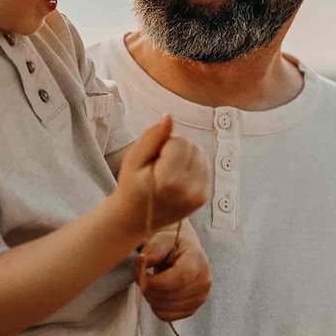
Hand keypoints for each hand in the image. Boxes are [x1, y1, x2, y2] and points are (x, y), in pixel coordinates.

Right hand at [113, 116, 208, 236]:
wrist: (135, 219)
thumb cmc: (131, 187)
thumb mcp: (133, 159)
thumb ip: (151, 137)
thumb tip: (169, 117)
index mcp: (170, 182)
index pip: (179, 142)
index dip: (163, 145)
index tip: (153, 161)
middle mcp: (190, 190)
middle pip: (191, 146)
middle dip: (176, 150)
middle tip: (158, 167)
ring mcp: (199, 196)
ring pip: (200, 154)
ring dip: (185, 157)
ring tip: (167, 172)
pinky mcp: (203, 198)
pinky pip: (203, 166)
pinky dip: (191, 167)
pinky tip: (176, 178)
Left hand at [135, 224, 211, 320]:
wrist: (183, 251)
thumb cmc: (171, 244)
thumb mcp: (162, 240)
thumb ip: (152, 251)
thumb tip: (140, 262)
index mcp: (198, 260)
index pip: (180, 278)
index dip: (157, 282)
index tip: (138, 275)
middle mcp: (203, 281)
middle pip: (172, 295)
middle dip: (149, 289)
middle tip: (137, 276)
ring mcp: (200, 297)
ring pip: (168, 308)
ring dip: (151, 298)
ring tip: (147, 283)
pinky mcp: (192, 309)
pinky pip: (168, 317)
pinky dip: (156, 307)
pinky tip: (154, 293)